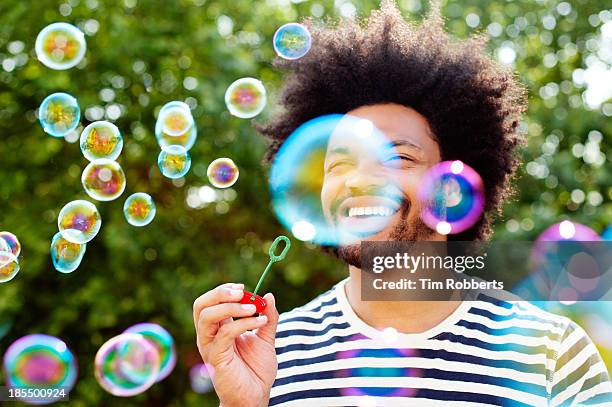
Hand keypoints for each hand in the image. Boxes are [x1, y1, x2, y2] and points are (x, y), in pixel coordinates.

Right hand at [193, 283, 278, 406]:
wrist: (256, 396)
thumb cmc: (257, 370)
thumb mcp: (265, 338)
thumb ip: (268, 317)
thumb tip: (269, 295)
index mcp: (218, 329)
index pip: (210, 302)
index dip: (224, 290)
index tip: (243, 288)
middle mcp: (209, 336)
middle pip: (201, 305)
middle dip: (220, 293)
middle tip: (242, 292)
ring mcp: (211, 347)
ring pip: (207, 317)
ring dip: (231, 307)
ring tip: (253, 308)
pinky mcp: (217, 358)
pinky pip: (225, 334)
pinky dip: (243, 323)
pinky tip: (260, 322)